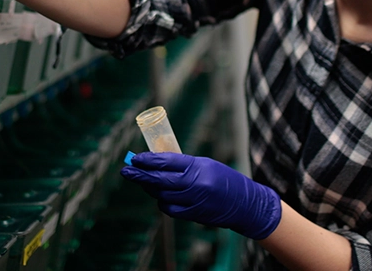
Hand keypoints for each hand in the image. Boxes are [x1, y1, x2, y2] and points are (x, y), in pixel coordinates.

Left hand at [121, 152, 280, 239]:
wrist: (244, 203)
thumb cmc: (223, 179)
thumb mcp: (204, 164)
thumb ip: (182, 164)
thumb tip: (156, 162)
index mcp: (197, 167)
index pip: (166, 161)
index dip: (148, 160)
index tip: (135, 158)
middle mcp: (194, 184)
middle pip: (159, 179)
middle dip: (140, 175)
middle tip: (126, 171)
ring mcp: (193, 201)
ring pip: (161, 195)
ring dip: (150, 188)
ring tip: (144, 181)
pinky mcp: (193, 214)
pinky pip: (170, 209)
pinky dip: (162, 202)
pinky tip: (160, 196)